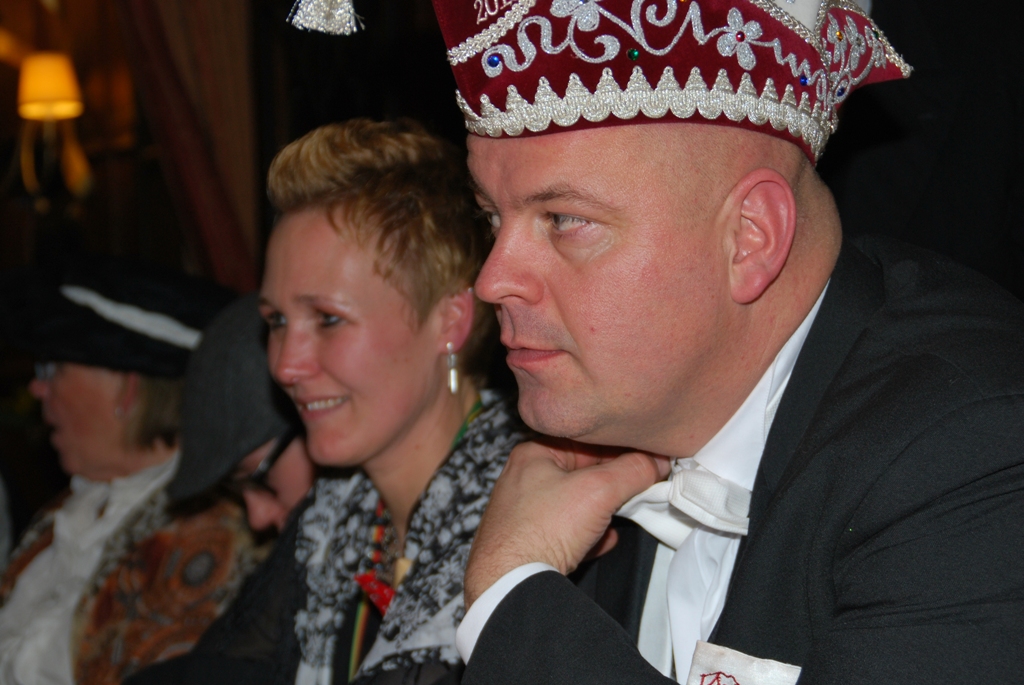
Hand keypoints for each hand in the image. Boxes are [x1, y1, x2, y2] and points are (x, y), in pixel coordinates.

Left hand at [465, 439, 669, 606]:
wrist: (509, 586)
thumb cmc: (540, 531)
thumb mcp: (598, 490)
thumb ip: (632, 471)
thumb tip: (655, 462)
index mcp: (532, 455)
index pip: (586, 441)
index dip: (620, 449)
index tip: (646, 459)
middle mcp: (523, 481)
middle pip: (581, 474)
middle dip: (613, 484)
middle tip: (640, 489)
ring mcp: (523, 514)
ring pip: (575, 506)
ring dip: (602, 511)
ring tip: (623, 515)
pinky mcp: (527, 544)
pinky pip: (566, 533)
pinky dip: (587, 536)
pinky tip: (602, 541)